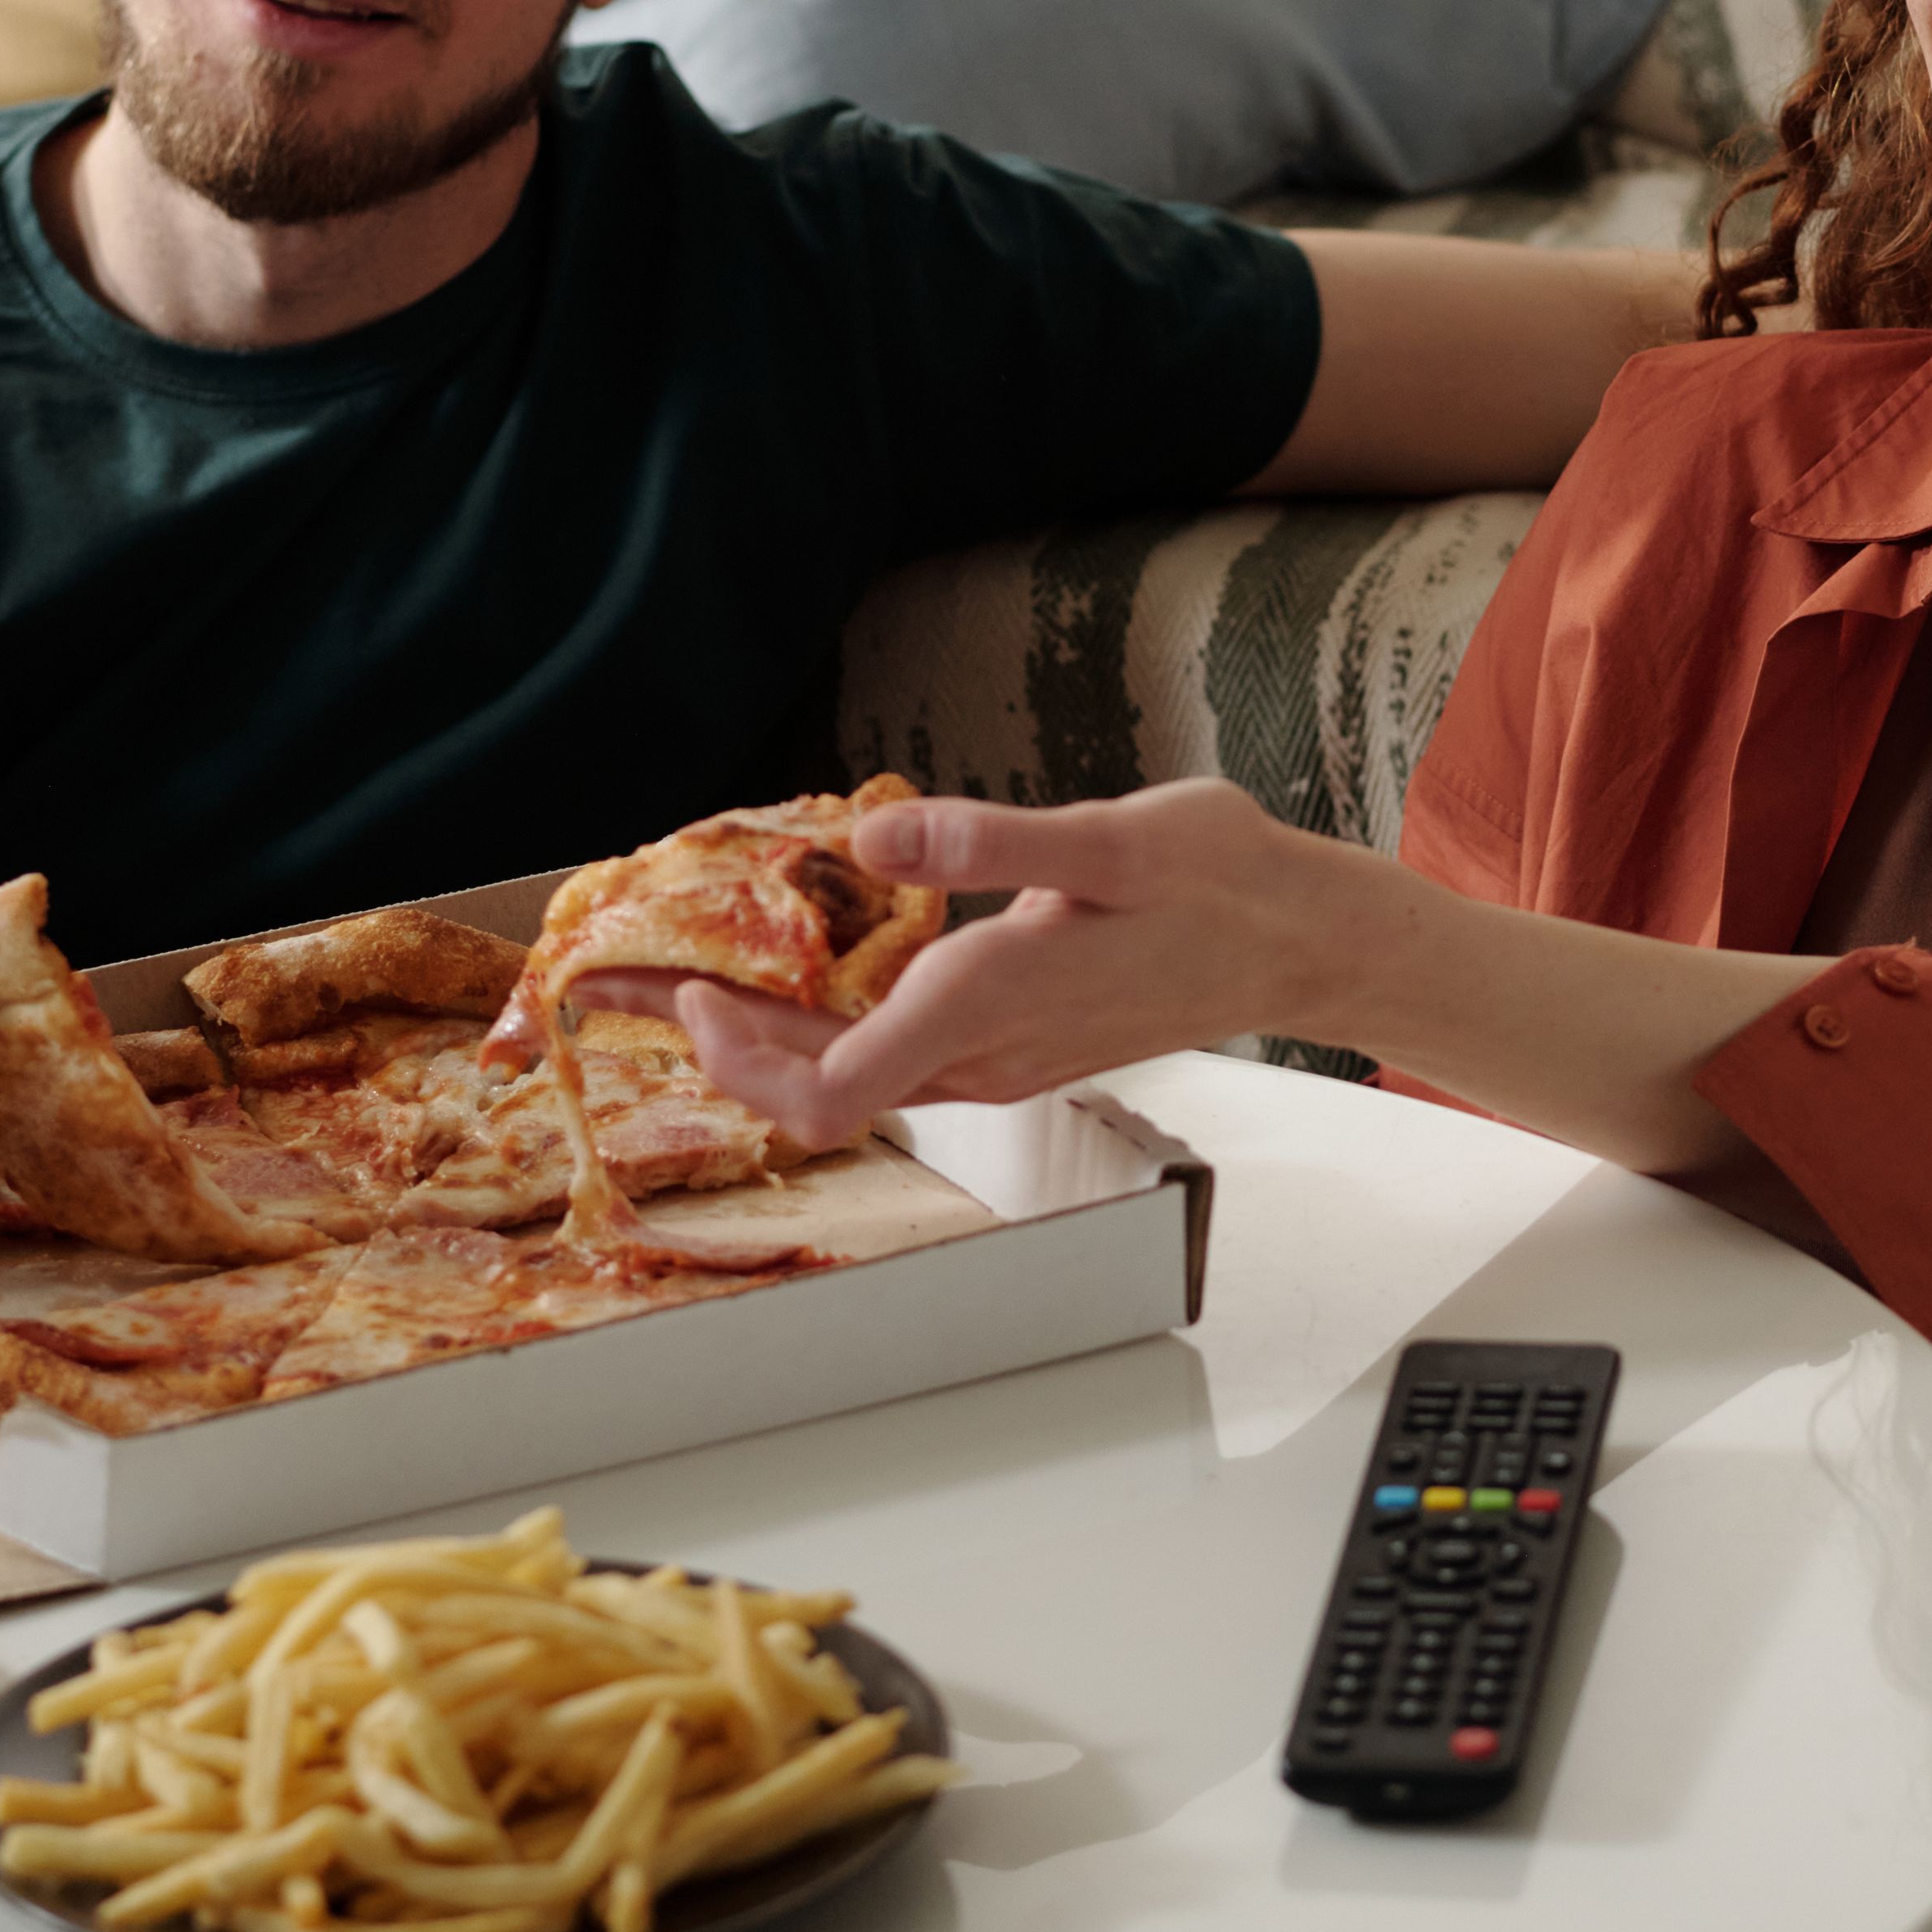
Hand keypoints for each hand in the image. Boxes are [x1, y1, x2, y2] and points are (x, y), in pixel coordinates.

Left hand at [581, 780, 1368, 1153]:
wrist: (1301, 940)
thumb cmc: (1221, 884)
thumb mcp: (1114, 840)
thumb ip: (993, 843)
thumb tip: (882, 839)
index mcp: (994, 1006)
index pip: (833, 1089)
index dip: (740, 1061)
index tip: (682, 996)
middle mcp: (985, 1054)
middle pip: (820, 1093)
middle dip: (718, 1043)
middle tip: (630, 978)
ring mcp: (999, 1060)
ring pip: (853, 1076)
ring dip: (766, 1035)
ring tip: (689, 966)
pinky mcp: (1013, 1044)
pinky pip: (893, 1055)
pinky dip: (825, 1024)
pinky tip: (800, 967)